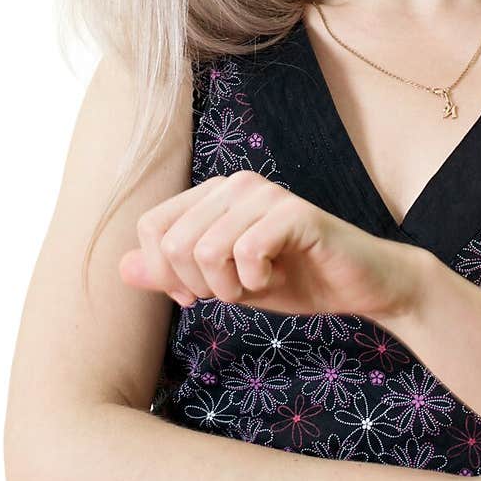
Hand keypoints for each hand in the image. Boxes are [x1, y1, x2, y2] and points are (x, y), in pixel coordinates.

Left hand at [118, 171, 422, 321]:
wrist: (360, 286)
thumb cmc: (294, 279)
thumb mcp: (223, 284)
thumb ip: (173, 275)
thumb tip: (121, 270)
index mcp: (212, 195)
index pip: (151, 229)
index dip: (165, 274)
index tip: (198, 295)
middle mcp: (234, 184)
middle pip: (173, 244)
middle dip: (200, 286)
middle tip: (238, 290)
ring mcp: (264, 194)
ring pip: (205, 250)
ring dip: (230, 286)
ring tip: (261, 282)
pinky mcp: (293, 213)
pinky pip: (246, 252)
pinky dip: (257, 281)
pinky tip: (281, 276)